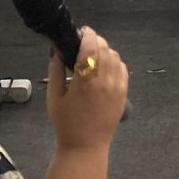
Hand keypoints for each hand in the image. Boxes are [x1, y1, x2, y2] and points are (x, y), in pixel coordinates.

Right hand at [47, 28, 128, 152]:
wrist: (85, 146)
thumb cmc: (66, 123)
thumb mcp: (54, 97)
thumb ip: (55, 71)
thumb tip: (57, 50)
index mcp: (85, 82)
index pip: (91, 48)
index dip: (88, 35)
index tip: (81, 32)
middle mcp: (104, 81)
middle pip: (105, 49)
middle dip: (95, 41)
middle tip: (83, 44)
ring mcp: (117, 86)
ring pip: (115, 56)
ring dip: (105, 50)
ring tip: (93, 56)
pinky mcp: (124, 92)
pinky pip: (122, 68)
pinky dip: (114, 62)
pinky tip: (104, 67)